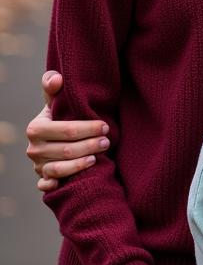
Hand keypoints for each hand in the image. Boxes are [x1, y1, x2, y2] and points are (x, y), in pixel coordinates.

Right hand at [25, 71, 108, 191]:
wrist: (54, 135)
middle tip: (108, 141)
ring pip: (59, 169)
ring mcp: (37, 165)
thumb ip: (54, 88)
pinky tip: (66, 183)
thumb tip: (57, 78)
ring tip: (99, 157)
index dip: (88, 128)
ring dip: (80, 164)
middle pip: (66, 150)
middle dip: (89, 145)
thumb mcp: (56, 101)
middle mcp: (33, 149)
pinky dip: (55, 185)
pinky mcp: (42, 179)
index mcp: (36, 128)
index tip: (106, 126)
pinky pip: (46, 186)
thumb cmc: (60, 115)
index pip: (66, 130)